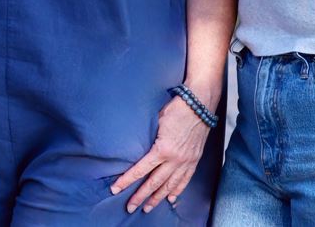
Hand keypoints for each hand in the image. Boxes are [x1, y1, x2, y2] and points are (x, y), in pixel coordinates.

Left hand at [110, 95, 211, 213]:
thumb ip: (147, 137)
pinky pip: (184, 180)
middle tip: (130, 207)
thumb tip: (136, 145)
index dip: (127, 180)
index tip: (115, 189)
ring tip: (147, 208)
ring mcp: (186, 162)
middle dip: (140, 196)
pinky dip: (177, 191)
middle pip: (154, 183)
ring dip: (157, 198)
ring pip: (169, 186)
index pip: (140, 170)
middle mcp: (175, 160)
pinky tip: (171, 199)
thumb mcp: (156, 121)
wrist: (199, 105)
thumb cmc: (176, 110)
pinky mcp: (194, 161)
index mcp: (162, 150)